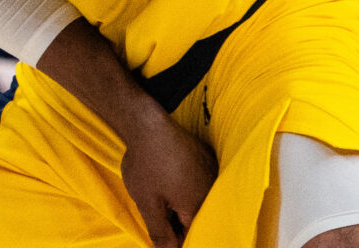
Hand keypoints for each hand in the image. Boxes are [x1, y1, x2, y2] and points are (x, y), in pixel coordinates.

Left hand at [119, 109, 216, 246]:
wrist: (148, 123)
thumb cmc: (146, 163)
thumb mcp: (147, 202)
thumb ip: (159, 232)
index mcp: (198, 205)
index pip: (192, 235)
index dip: (174, 238)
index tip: (161, 230)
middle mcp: (212, 190)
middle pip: (198, 218)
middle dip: (179, 222)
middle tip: (159, 209)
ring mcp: (212, 171)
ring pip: (200, 200)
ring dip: (183, 204)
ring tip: (163, 191)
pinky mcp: (207, 158)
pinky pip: (202, 182)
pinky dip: (188, 187)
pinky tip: (170, 179)